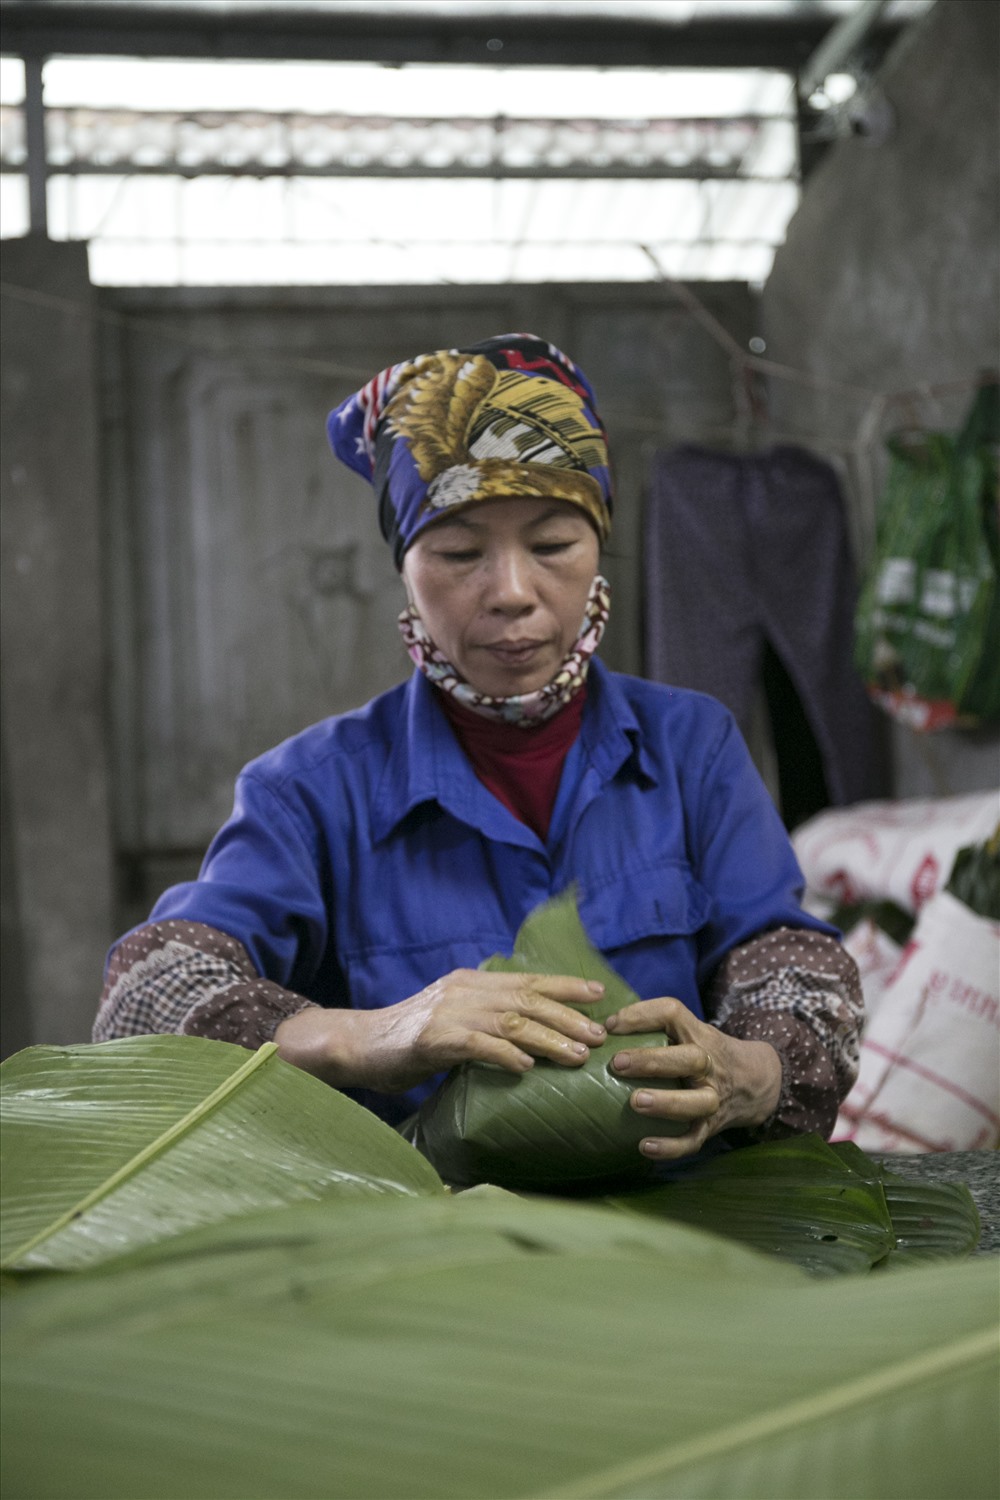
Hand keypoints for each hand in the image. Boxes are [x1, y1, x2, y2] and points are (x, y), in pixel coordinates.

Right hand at [274, 970, 606, 1092]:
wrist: (358, 1044)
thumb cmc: (409, 1039)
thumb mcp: (453, 1019)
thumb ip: (486, 1020)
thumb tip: (532, 1037)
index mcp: (471, 982)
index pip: (528, 980)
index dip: (565, 986)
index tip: (600, 995)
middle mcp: (464, 991)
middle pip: (527, 1000)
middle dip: (567, 1016)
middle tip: (599, 1035)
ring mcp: (448, 1014)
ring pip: (510, 1022)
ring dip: (548, 1039)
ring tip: (577, 1055)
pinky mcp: (432, 1040)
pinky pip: (477, 1045)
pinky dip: (505, 1055)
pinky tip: (526, 1067)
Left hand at [605, 997, 782, 1160]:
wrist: (753, 1082)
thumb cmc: (702, 1052)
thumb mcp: (688, 1031)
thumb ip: (652, 1027)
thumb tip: (599, 1029)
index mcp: (698, 1035)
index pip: (673, 1014)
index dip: (641, 1015)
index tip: (611, 1025)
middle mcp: (710, 1065)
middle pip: (690, 1059)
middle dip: (653, 1061)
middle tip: (618, 1063)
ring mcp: (713, 1098)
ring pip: (697, 1103)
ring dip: (666, 1103)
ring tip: (635, 1103)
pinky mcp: (710, 1128)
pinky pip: (693, 1141)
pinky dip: (671, 1147)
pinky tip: (644, 1146)